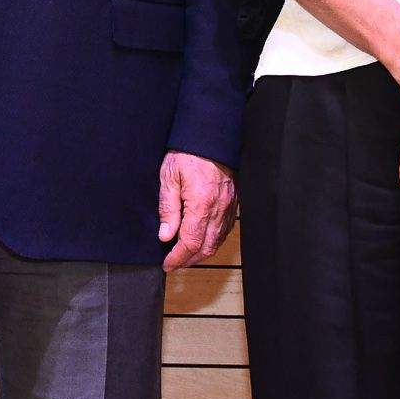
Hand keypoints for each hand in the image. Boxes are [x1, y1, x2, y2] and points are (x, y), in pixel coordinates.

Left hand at [158, 151, 235, 271]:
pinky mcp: (234, 201)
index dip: (178, 258)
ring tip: (186, 255)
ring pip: (218, 240)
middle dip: (190, 260)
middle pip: (207, 247)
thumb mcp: (169, 176)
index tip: (168, 264)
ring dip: (202, 252)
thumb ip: (168, 208)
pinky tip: (202, 239)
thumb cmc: (189, 151)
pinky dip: (213, 240)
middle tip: (174, 264)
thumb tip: (165, 236)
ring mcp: (229, 206)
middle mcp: (219, 208)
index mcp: (201, 203)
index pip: (190, 242)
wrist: (212, 134)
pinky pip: (225, 229)